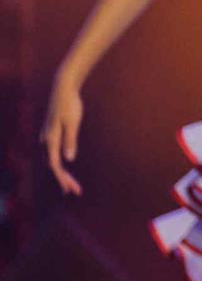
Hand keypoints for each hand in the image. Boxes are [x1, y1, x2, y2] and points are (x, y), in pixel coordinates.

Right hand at [43, 78, 83, 195]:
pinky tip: (62, 160)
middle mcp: (47, 139)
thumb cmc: (70, 104)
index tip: (71, 190)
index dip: (63, 179)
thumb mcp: (72, 123)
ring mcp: (48, 135)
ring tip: (69, 183)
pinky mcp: (51, 130)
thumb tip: (69, 160)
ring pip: (52, 158)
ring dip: (61, 171)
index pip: (55, 165)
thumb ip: (70, 140)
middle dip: (64, 179)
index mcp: (51, 140)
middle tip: (75, 192)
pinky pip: (53, 150)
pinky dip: (59, 159)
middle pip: (54, 164)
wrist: (63, 88)